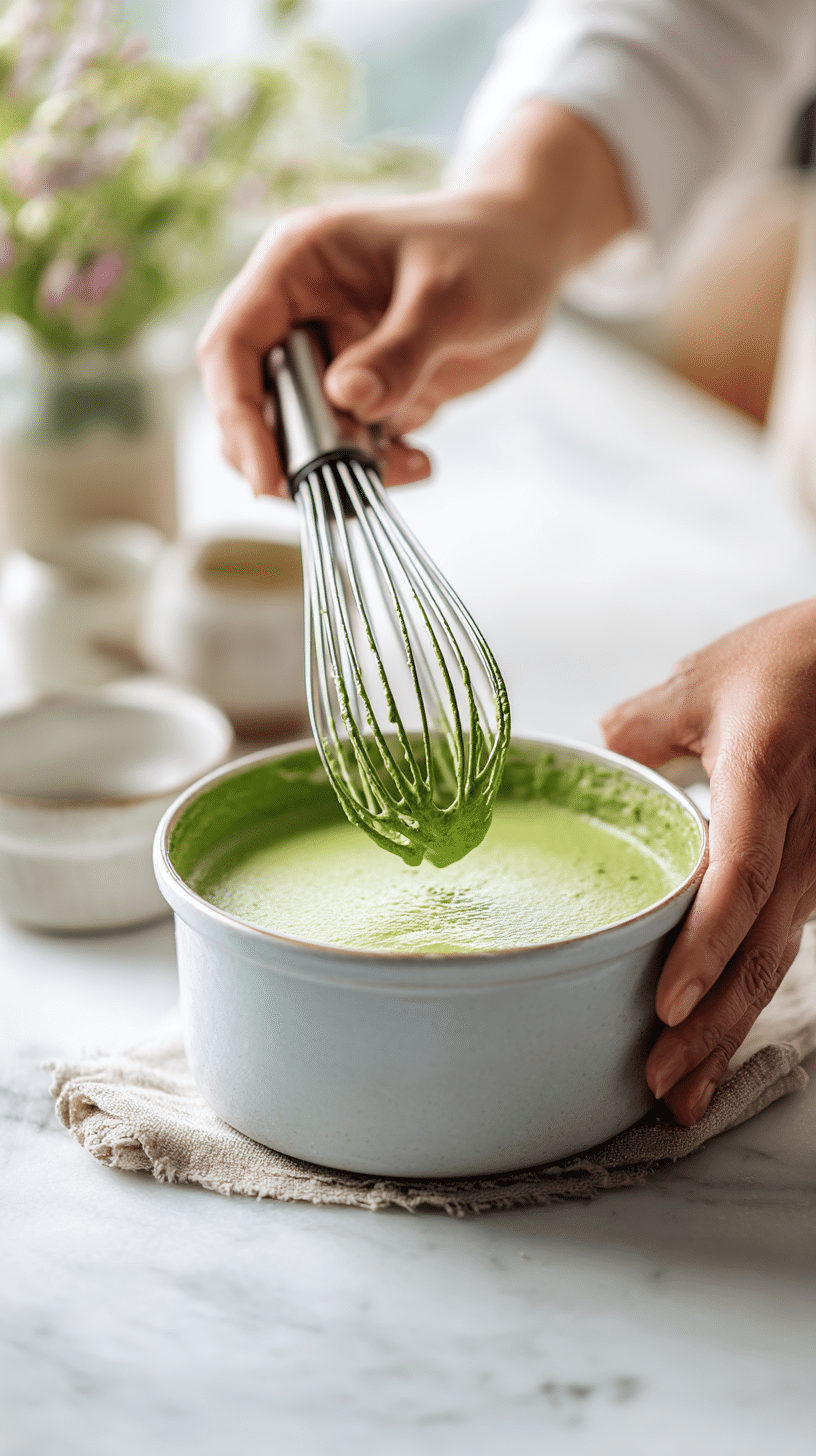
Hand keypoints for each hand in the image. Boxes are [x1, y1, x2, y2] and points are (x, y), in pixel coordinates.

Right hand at [197, 101, 632, 496]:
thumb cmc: (489, 249)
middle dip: (287, 454)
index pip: (233, 345)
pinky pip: (346, 446)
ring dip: (337, 468)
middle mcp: (299, 313)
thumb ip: (400, 350)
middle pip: (253, 401)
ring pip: (298, 434)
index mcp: (296, 266)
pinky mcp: (362, 393)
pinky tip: (420, 461)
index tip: (267, 475)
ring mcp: (329, 356)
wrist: (529, 256)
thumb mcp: (451, 296)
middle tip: (334, 489)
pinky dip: (375, 467)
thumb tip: (345, 399)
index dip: (238, 415)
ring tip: (407, 465)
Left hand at [601, 600, 815, 1124]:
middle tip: (657, 1083)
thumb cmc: (793, 662)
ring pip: (774, 960)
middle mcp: (804, 832)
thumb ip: (642, 726)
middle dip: (711, 1023)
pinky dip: (742, 1000)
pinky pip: (782, 946)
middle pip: (760, 945)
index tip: (668, 1004)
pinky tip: (714, 1043)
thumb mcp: (705, 679)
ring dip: (727, 1032)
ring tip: (679, 1096)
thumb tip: (592, 761)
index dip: (705, 943)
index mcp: (765, 775)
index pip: (741, 872)